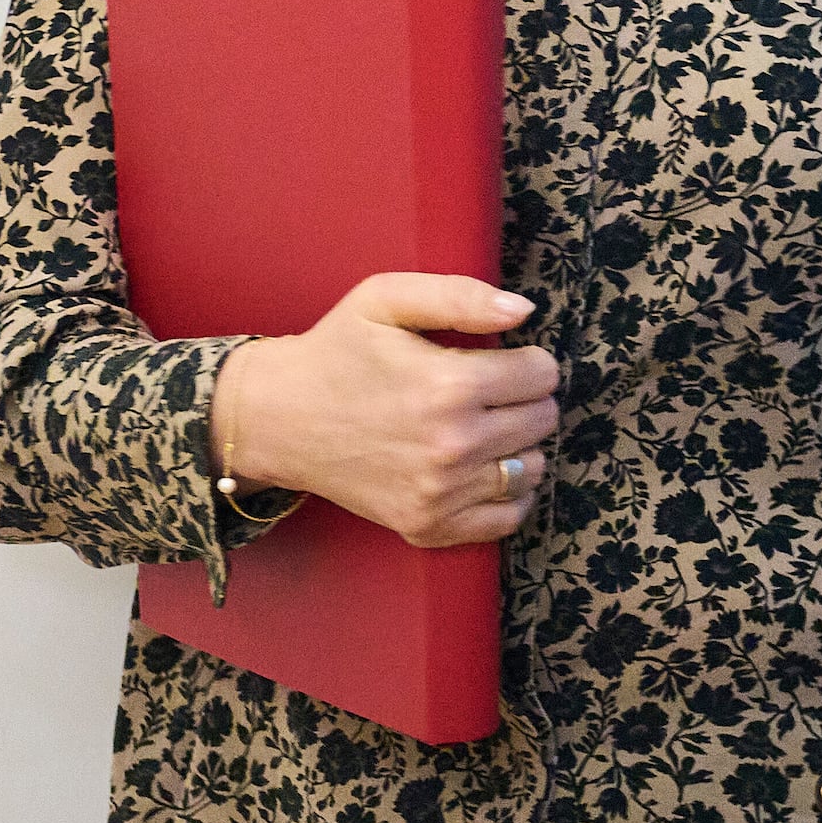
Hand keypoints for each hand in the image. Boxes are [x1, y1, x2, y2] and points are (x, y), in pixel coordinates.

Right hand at [213, 273, 560, 548]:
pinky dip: (504, 494)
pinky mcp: (427, 526)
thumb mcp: (385, 299)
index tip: (500, 359)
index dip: (528, 359)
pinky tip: (477, 468)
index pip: (542, 375)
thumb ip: (458, 296)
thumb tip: (523, 310)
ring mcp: (440, 494)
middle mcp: (452, 446)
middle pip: (543, 420)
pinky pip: (506, 518)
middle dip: (524, 399)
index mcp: (449, 385)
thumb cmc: (336, 351)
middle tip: (485, 391)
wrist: (278, 418)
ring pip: (532, 469)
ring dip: (517, 445)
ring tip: (479, 427)